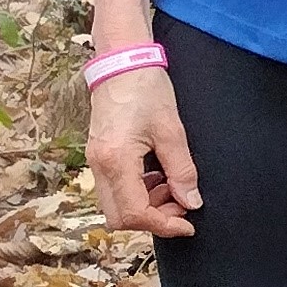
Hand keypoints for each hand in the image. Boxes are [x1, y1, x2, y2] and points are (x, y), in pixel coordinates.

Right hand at [88, 65, 200, 237]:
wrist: (121, 62)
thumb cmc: (146, 89)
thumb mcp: (172, 130)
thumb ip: (182, 170)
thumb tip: (191, 202)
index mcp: (116, 160)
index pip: (135, 213)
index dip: (163, 225)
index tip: (188, 224)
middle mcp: (99, 166)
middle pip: (119, 217)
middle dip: (152, 220)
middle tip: (181, 207)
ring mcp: (95, 161)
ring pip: (116, 205)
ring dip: (145, 207)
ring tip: (173, 189)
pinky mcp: (99, 155)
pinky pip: (115, 188)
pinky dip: (137, 192)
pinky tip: (158, 178)